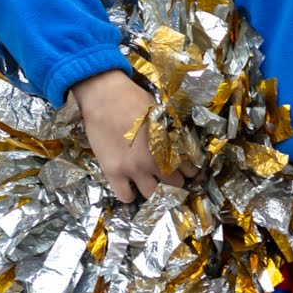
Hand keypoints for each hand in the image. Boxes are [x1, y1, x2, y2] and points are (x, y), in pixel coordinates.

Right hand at [72, 68, 175, 202]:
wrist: (104, 95)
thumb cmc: (133, 99)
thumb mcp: (160, 114)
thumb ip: (169, 134)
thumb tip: (177, 146)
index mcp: (167, 145)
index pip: (187, 167)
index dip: (188, 171)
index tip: (187, 172)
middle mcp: (153, 161)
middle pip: (173, 185)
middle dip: (175, 182)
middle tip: (170, 178)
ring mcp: (132, 169)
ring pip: (152, 195)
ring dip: (154, 190)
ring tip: (150, 184)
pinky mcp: (113, 172)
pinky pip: (126, 197)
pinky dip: (130, 195)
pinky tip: (130, 186)